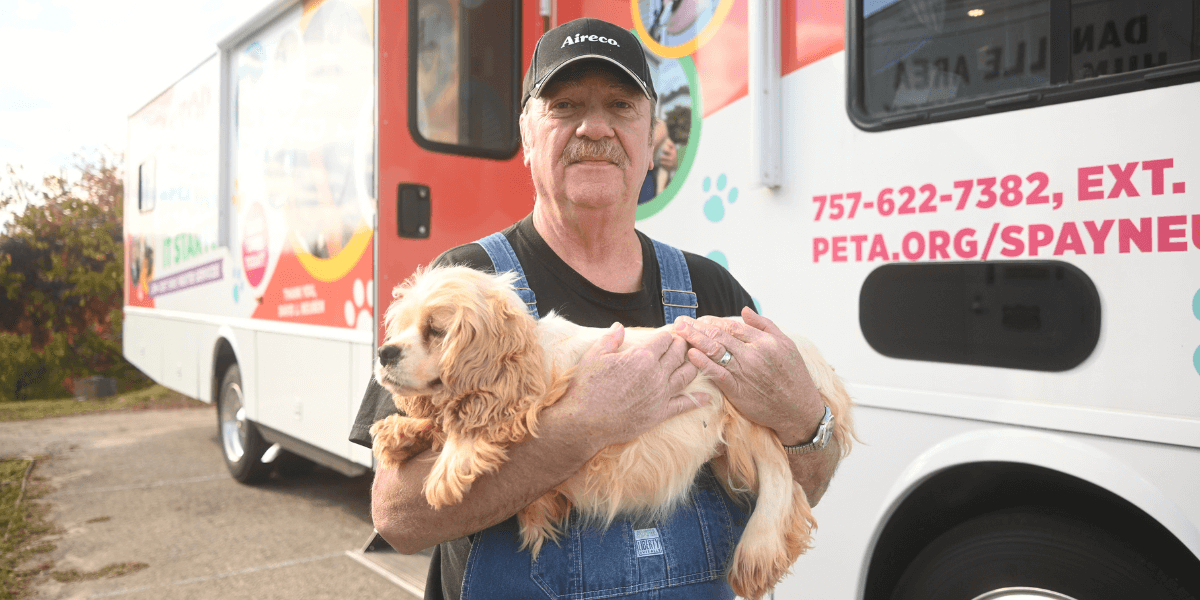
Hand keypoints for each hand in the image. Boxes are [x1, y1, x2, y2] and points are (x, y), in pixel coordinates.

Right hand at [556, 323, 711, 450]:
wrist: (585, 423)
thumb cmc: (586, 388)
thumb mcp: (594, 356)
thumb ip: (610, 339)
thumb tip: (619, 326)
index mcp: (641, 357)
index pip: (664, 339)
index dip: (667, 335)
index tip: (667, 336)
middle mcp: (656, 374)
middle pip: (679, 354)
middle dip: (682, 345)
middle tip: (682, 344)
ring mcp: (661, 395)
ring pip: (687, 375)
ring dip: (693, 365)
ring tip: (693, 361)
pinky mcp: (660, 413)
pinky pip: (685, 405)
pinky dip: (698, 400)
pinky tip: (707, 397)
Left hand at [673, 307, 823, 445]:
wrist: (798, 409)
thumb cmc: (794, 376)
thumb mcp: (787, 344)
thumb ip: (765, 325)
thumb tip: (744, 310)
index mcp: (764, 341)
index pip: (731, 326)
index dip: (712, 321)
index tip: (699, 319)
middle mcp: (753, 354)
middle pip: (719, 335)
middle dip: (696, 327)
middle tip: (679, 321)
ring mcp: (744, 371)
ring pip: (714, 350)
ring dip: (694, 339)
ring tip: (679, 332)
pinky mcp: (738, 390)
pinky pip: (717, 373)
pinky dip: (703, 363)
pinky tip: (691, 354)